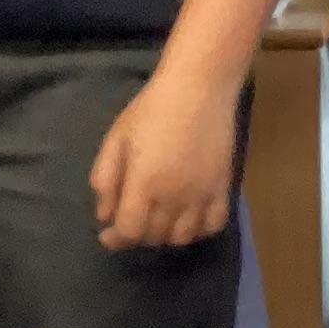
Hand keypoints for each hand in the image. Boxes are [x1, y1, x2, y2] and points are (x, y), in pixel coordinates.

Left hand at [90, 67, 240, 251]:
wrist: (199, 88)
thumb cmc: (151, 109)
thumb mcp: (117, 138)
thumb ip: (106, 178)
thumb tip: (104, 215)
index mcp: (145, 183)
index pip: (130, 231)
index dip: (116, 239)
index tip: (107, 235)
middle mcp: (174, 196)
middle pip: (154, 237)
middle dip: (137, 235)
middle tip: (130, 221)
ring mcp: (202, 194)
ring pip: (183, 237)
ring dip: (165, 237)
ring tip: (156, 222)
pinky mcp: (223, 187)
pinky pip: (213, 224)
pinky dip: (198, 231)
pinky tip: (186, 220)